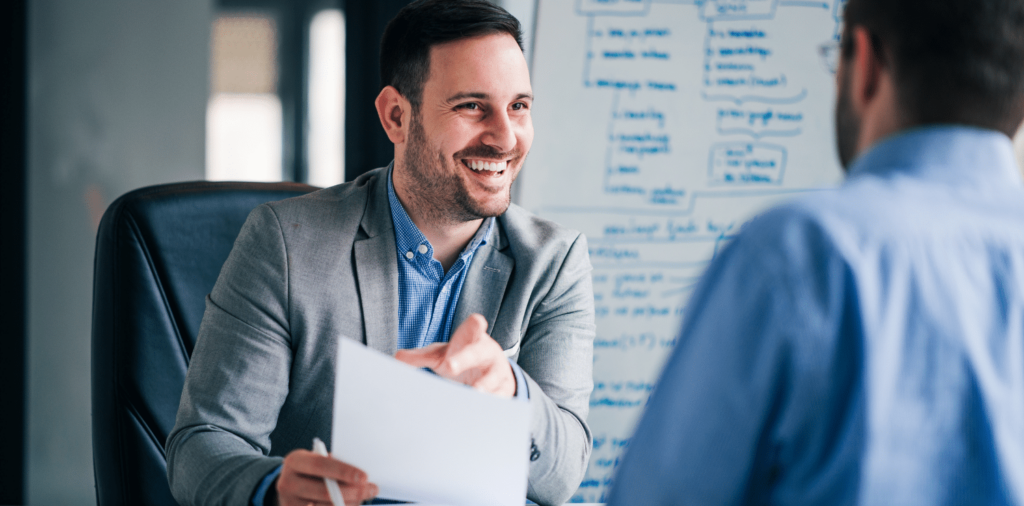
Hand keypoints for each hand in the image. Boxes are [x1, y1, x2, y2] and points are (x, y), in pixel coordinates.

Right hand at [271, 449, 377, 505]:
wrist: (288, 484)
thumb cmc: (310, 469)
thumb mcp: (317, 459)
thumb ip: (334, 465)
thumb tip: (361, 477)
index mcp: (295, 461)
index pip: (320, 465)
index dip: (343, 471)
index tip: (364, 477)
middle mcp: (288, 482)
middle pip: (324, 491)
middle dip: (352, 492)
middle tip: (372, 489)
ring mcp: (290, 502)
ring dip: (349, 503)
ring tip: (362, 498)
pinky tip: (350, 504)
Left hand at [395, 313, 515, 396]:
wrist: (493, 370)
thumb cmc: (462, 357)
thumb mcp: (442, 354)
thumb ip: (421, 356)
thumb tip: (397, 357)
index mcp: (472, 338)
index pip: (474, 327)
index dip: (475, 325)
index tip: (477, 321)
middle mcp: (487, 352)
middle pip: (477, 353)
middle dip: (465, 359)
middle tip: (449, 366)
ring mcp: (497, 371)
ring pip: (491, 378)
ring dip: (483, 386)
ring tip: (474, 392)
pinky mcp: (503, 389)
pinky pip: (498, 397)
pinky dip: (490, 404)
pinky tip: (481, 411)